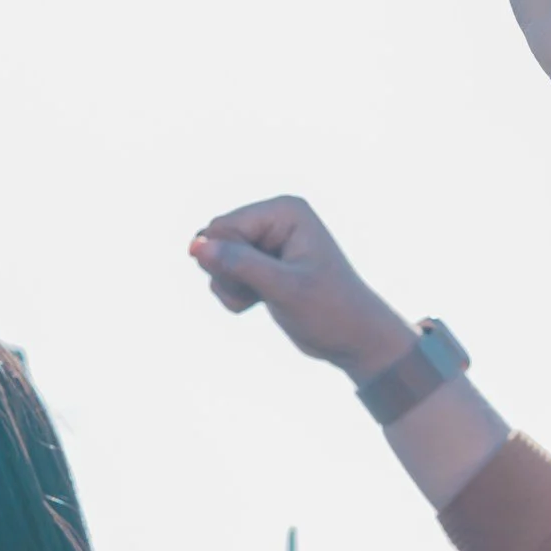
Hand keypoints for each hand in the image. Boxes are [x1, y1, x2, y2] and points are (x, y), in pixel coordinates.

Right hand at [190, 196, 415, 382]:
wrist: (355, 339)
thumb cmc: (330, 310)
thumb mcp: (283, 288)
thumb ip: (238, 264)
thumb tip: (195, 245)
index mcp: (285, 211)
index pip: (222, 226)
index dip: (226, 260)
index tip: (256, 282)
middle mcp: (275, 219)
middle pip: (215, 240)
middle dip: (227, 274)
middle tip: (260, 293)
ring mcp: (267, 241)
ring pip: (215, 260)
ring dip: (230, 287)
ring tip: (263, 298)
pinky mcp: (261, 264)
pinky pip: (224, 274)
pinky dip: (234, 295)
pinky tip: (259, 303)